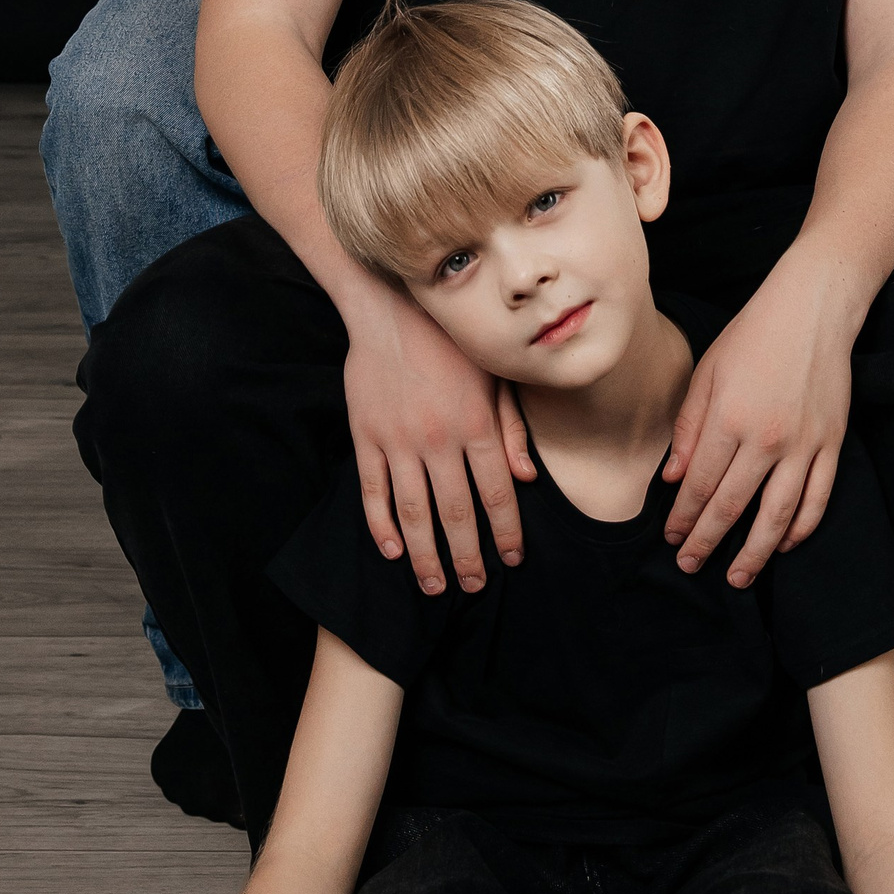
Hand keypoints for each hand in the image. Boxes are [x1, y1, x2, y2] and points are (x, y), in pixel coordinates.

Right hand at [344, 287, 532, 590]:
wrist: (391, 306)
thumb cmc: (451, 341)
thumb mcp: (494, 376)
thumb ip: (512, 428)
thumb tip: (527, 477)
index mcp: (476, 423)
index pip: (497, 493)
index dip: (507, 532)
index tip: (513, 559)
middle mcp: (439, 438)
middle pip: (457, 513)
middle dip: (469, 558)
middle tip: (475, 587)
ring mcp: (399, 440)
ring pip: (414, 513)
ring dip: (426, 556)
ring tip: (435, 586)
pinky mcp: (366, 436)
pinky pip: (373, 491)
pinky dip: (381, 526)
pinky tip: (393, 552)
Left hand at [662, 252, 858, 583]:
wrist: (813, 309)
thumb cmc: (753, 335)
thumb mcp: (707, 372)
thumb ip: (689, 428)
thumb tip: (673, 478)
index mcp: (729, 419)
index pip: (700, 484)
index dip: (683, 517)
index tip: (671, 538)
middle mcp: (767, 439)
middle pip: (733, 506)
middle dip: (708, 541)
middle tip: (691, 565)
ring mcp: (805, 445)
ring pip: (778, 515)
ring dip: (755, 552)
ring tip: (738, 577)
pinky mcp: (832, 444)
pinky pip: (818, 499)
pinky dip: (801, 528)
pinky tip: (784, 544)